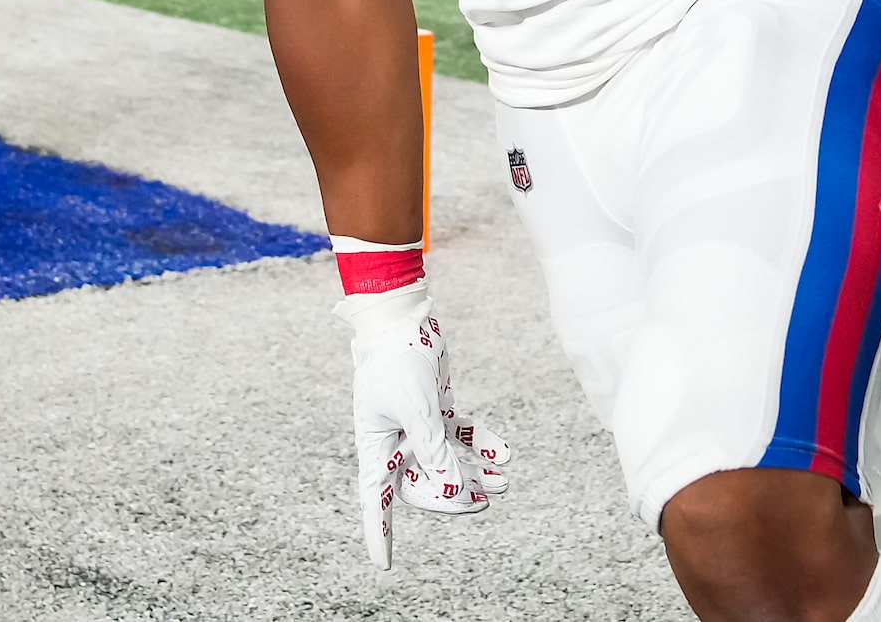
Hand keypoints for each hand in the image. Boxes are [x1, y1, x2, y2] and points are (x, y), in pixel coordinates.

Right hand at [335, 281, 507, 568]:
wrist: (401, 317)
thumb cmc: (398, 360)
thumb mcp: (418, 409)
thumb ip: (434, 450)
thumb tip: (452, 487)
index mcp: (376, 443)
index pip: (375, 497)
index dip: (378, 531)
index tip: (383, 564)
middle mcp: (394, 439)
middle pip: (423, 483)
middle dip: (453, 495)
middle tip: (484, 500)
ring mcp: (416, 424)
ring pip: (446, 462)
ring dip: (474, 474)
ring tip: (505, 482)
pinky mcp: (435, 409)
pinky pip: (460, 436)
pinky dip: (481, 444)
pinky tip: (505, 453)